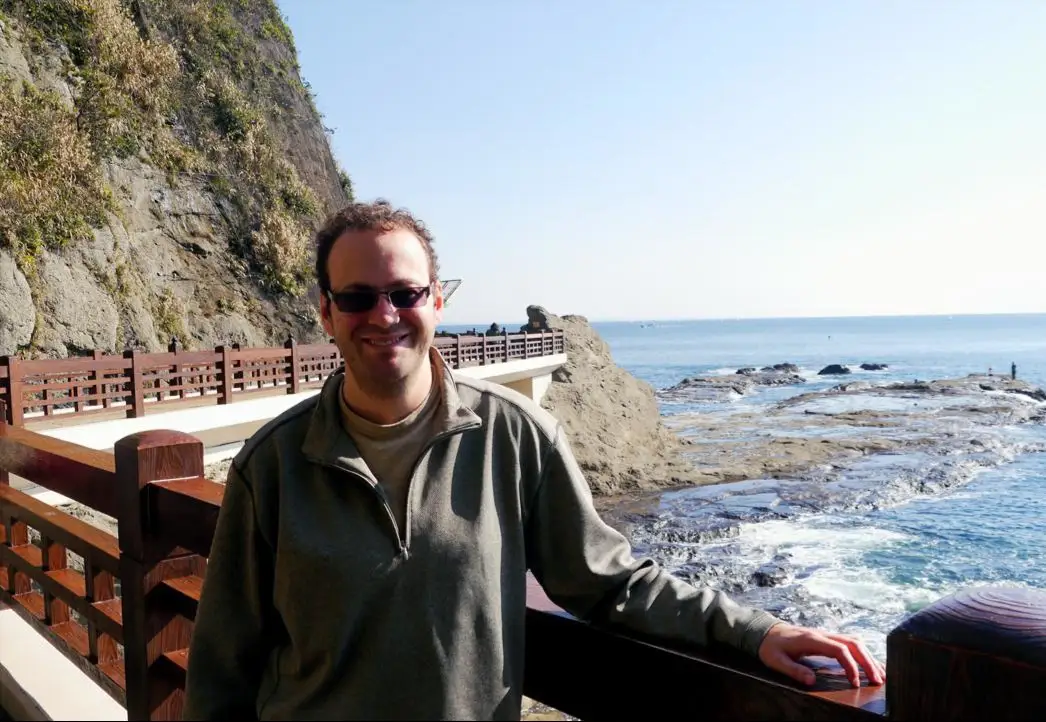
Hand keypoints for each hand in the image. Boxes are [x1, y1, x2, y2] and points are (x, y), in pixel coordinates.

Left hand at [757, 623, 885, 687]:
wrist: (764, 631)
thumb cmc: (770, 647)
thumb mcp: (776, 660)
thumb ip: (793, 669)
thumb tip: (812, 681)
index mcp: (811, 639)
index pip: (839, 649)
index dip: (851, 665)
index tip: (855, 683)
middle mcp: (822, 634)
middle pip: (853, 643)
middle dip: (868, 661)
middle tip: (878, 681)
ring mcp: (825, 634)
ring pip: (854, 641)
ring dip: (869, 656)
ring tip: (880, 675)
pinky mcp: (826, 638)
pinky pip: (849, 642)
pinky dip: (862, 653)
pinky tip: (870, 664)